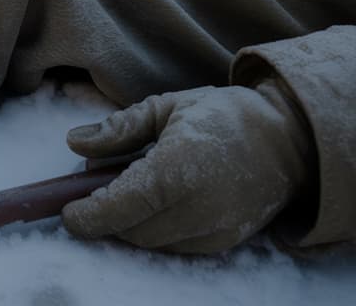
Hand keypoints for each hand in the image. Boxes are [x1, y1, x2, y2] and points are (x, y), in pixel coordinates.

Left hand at [61, 82, 314, 253]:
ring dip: (128, 224)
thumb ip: (119, 128)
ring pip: (150, 243)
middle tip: (93, 189)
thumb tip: (75, 142)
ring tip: (127, 190)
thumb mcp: (166, 108)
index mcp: (179, 170)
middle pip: (130, 230)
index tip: (67, 210)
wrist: (289, 141)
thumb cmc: (223, 117)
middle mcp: (198, 208)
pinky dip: (154, 230)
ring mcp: (213, 231)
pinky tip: (155, 203)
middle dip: (105, 216)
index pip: (120, 207)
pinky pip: (172, 246)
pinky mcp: (223, 244)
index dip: (87, 215)